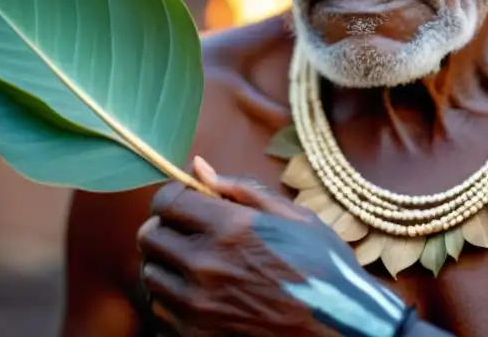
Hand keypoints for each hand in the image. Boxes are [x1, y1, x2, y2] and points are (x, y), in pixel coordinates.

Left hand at [137, 157, 414, 336]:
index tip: (185, 201)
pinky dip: (171, 299)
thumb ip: (241, 189)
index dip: (172, 197)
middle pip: (149, 237)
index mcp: (231, 228)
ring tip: (197, 264)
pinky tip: (200, 294)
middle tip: (188, 232)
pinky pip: (160, 310)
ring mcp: (197, 306)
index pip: (167, 201)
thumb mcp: (294, 218)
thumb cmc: (322, 269)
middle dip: (165, 228)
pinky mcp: (194, 335)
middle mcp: (206, 265)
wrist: (338, 329)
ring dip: (167, 265)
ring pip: (150, 275)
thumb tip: (198, 167)